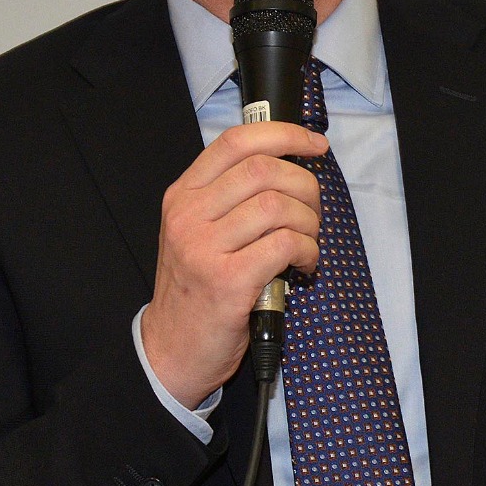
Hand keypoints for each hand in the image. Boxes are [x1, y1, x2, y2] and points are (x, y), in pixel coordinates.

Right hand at [140, 120, 326, 406]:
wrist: (171, 351)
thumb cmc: (196, 290)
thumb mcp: (196, 232)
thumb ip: (229, 198)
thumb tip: (289, 167)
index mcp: (182, 196)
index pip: (236, 142)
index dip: (284, 135)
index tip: (314, 145)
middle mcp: (188, 216)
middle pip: (263, 170)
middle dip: (305, 185)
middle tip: (313, 211)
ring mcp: (204, 248)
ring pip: (278, 206)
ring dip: (309, 223)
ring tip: (307, 244)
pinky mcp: (228, 281)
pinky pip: (285, 245)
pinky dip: (308, 251)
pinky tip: (304, 266)